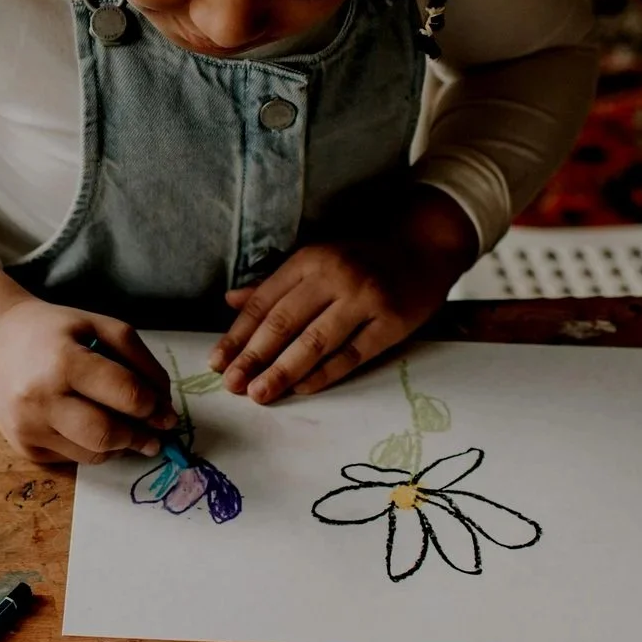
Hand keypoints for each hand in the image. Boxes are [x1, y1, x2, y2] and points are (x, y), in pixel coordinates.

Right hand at [0, 261, 175, 464]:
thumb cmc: (54, 332)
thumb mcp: (100, 326)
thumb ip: (139, 361)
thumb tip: (164, 407)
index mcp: (63, 361)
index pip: (125, 394)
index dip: (155, 407)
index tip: (167, 413)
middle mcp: (40, 399)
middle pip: (108, 435)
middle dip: (142, 438)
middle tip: (156, 435)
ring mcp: (29, 428)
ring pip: (94, 454)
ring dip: (120, 446)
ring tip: (126, 429)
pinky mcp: (25, 449)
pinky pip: (74, 459)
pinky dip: (92, 447)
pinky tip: (89, 425)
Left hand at [211, 186, 480, 403]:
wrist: (423, 247)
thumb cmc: (362, 259)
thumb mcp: (317, 260)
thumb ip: (274, 284)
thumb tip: (230, 302)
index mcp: (310, 259)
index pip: (264, 302)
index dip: (238, 334)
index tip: (217, 362)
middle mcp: (335, 276)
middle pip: (284, 323)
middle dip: (253, 357)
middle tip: (231, 385)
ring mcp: (365, 299)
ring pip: (315, 342)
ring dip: (283, 371)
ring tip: (259, 393)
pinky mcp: (391, 322)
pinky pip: (351, 355)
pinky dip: (324, 374)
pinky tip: (301, 389)